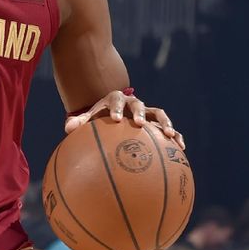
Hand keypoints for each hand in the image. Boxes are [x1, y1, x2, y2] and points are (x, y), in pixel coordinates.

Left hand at [64, 90, 184, 149]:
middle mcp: (133, 104)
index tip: (116, 119)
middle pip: (139, 104)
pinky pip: (169, 128)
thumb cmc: (100, 118)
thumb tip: (67, 128)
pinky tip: (181, 148)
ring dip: (165, 123)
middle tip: (139, 124)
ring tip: (170, 136)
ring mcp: (147, 112)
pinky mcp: (157, 123)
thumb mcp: (89, 118)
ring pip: (159, 114)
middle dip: (140, 113)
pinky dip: (176, 136)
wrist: (115, 113)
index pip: (116, 100)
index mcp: (115, 100)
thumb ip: (79, 122)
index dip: (116, 108)